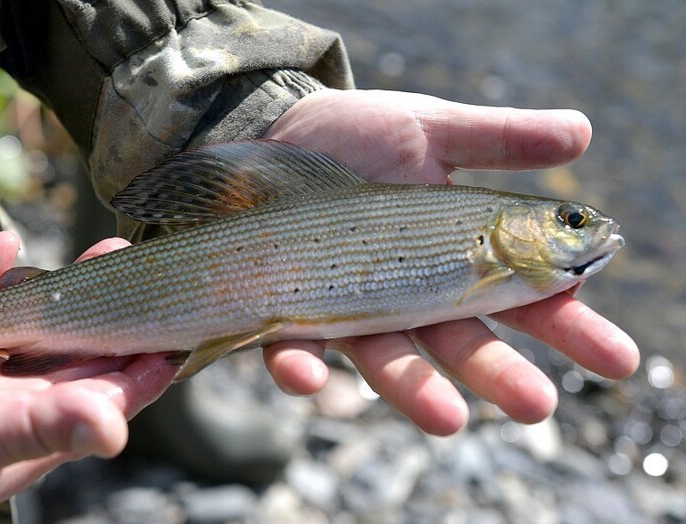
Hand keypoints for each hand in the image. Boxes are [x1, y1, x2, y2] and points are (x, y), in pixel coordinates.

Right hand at [0, 232, 174, 523]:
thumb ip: (30, 431)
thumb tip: (116, 429)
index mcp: (25, 440)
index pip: (106, 399)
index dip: (146, 366)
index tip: (183, 324)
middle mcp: (6, 413)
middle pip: (76, 356)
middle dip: (112, 313)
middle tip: (138, 263)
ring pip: (29, 331)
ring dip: (59, 291)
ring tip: (96, 249)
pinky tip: (2, 248)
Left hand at [261, 89, 638, 434]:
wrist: (273, 129)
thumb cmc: (355, 133)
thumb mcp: (430, 129)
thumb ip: (498, 138)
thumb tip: (583, 133)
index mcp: (453, 256)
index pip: (522, 298)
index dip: (569, 326)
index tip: (616, 359)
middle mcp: (407, 294)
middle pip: (462, 343)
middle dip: (500, 374)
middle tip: (539, 404)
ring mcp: (348, 310)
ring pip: (388, 361)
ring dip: (415, 391)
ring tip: (449, 421)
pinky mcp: (289, 312)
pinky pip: (294, 348)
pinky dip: (304, 366)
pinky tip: (311, 377)